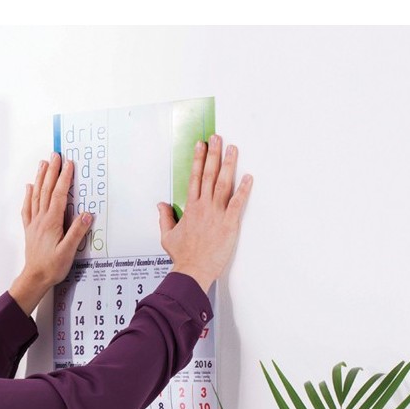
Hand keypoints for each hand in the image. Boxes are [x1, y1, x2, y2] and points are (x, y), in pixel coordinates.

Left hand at [8, 154, 92, 315]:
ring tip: (43, 163)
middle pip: (46, 190)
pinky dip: (28, 195)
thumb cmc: (52, 267)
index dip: (64, 178)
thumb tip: (87, 215)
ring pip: (36, 195)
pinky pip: (28, 208)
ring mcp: (34, 223)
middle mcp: (41, 219)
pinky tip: (29, 187)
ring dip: (40, 178)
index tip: (69, 163)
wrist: (34, 278)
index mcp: (52, 222)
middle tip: (55, 155)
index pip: (59, 195)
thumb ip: (77, 232)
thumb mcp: (68, 251)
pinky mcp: (30, 229)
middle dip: (52, 171)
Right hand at [157, 135, 251, 291]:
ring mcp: (216, 214)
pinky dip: (244, 189)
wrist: (193, 270)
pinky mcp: (229, 224)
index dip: (198, 159)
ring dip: (228, 164)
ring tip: (233, 149)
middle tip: (217, 138)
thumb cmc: (183, 256)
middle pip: (209, 174)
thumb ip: (165, 218)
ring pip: (223, 183)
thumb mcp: (167, 236)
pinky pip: (238, 203)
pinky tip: (249, 177)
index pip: (195, 177)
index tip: (201, 146)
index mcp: (190, 208)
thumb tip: (161, 205)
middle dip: (213, 154)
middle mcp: (203, 206)